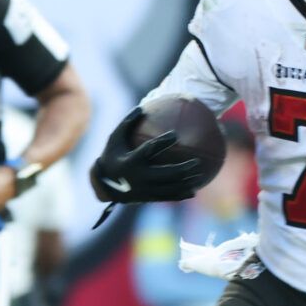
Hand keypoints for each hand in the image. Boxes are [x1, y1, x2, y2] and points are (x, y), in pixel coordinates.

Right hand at [90, 106, 207, 203]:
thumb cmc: (112, 155)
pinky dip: (181, 195)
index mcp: (131, 161)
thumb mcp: (115, 138)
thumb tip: (142, 107)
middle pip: (165, 174)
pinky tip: (194, 191)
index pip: (149, 150)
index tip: (175, 134)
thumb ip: (128, 123)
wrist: (105, 184)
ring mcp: (144, 190)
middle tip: (196, 162)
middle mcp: (138, 177)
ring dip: (185, 183)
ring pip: (169, 188)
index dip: (162, 142)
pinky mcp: (148, 198)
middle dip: (182, 169)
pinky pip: (167, 197)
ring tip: (200, 175)